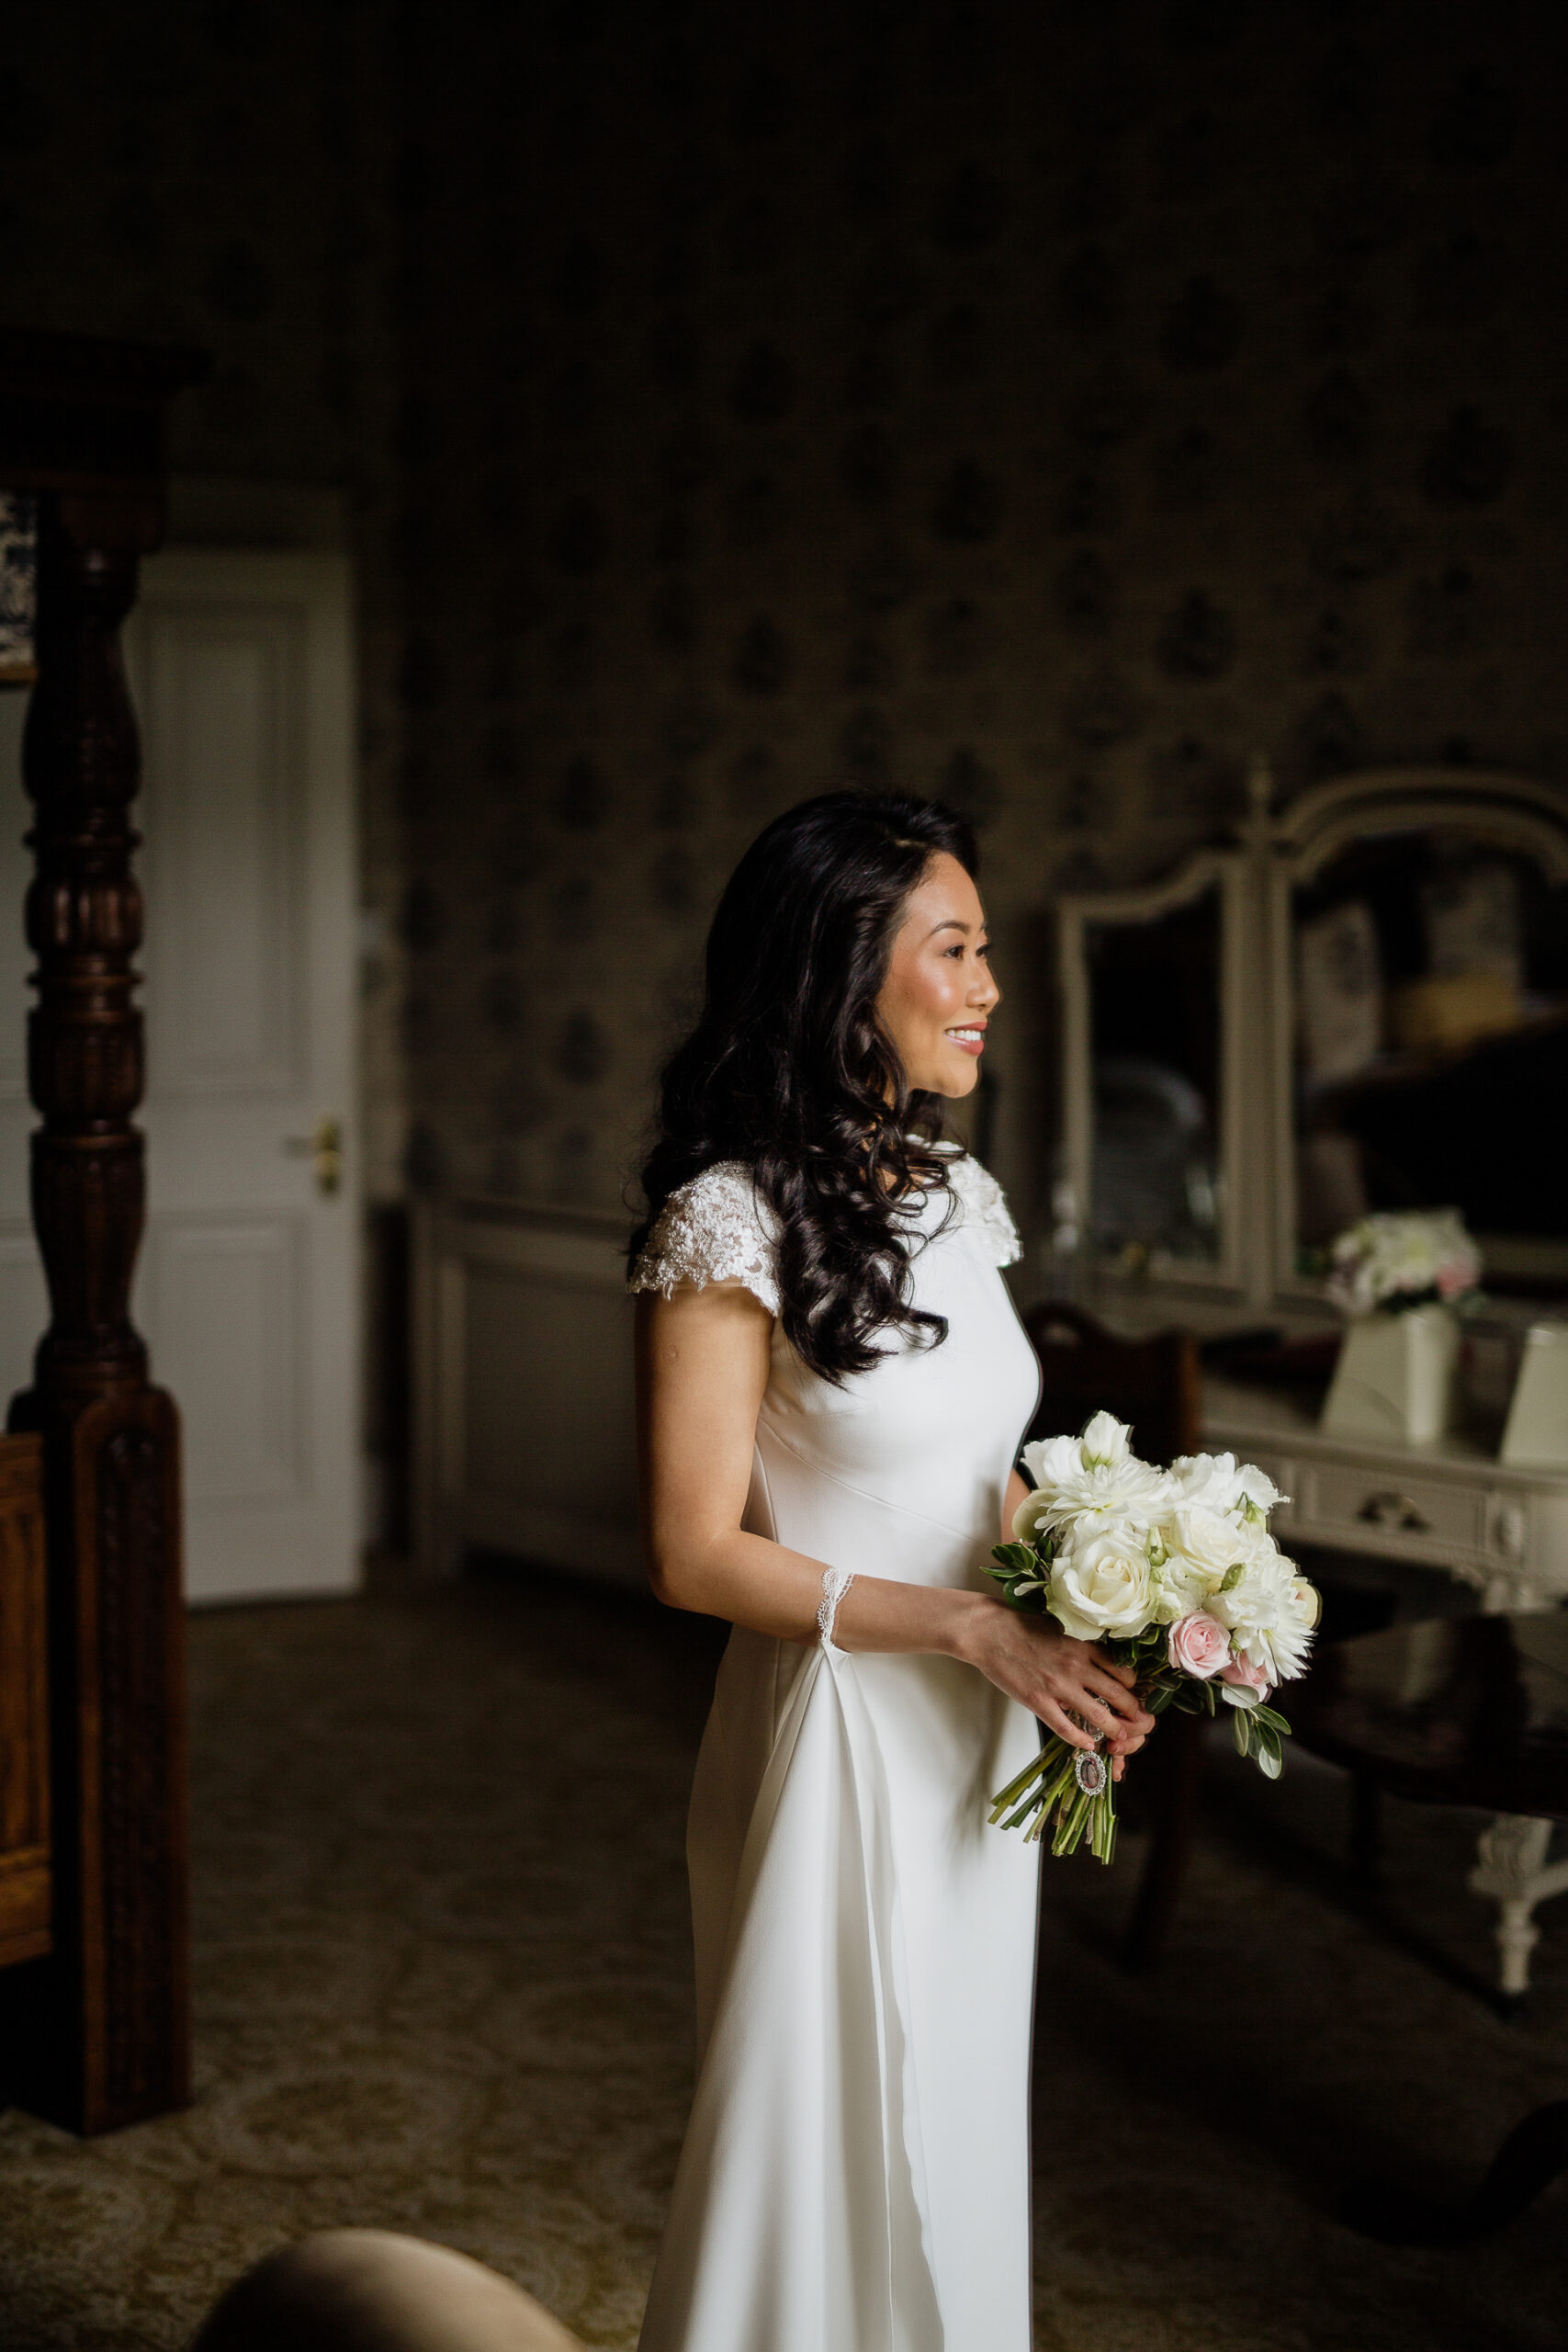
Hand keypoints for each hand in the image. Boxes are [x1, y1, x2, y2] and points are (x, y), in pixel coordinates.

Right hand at [962, 1603, 1155, 1782]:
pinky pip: (1065, 1727)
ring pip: (1098, 1714)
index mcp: (1083, 1646)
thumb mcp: (1061, 1628)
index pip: (1122, 1670)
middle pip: (1118, 1694)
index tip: (1134, 1694)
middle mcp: (1076, 1666)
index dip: (1133, 1687)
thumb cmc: (1022, 1626)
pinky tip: (1088, 1745)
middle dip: (1132, 1711)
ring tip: (1121, 1737)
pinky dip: (1080, 1739)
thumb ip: (1081, 1647)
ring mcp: (1058, 1686)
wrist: (989, 1632)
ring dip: (1114, 1729)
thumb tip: (1098, 1665)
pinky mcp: (1038, 1701)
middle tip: (1138, 1720)